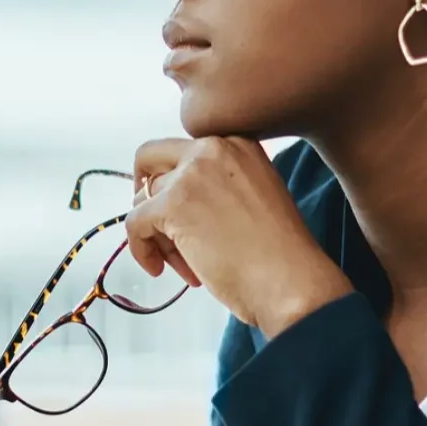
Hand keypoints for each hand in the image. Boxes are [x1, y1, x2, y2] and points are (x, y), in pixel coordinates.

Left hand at [127, 136, 354, 334]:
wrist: (292, 282)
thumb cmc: (280, 255)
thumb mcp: (255, 197)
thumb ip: (220, 186)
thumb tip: (175, 199)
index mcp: (240, 143)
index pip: (185, 150)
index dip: (175, 181)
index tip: (181, 211)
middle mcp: (215, 148)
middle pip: (152, 159)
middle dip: (150, 196)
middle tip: (161, 229)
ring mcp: (192, 173)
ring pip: (144, 197)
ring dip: (157, 234)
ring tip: (185, 265)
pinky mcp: (173, 204)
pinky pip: (134, 222)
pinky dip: (141, 249)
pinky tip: (160, 269)